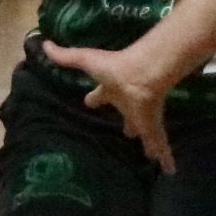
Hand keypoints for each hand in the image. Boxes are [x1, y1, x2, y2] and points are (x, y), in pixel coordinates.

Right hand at [40, 38, 176, 169]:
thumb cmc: (114, 68)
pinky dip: (166, 158)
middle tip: (129, 133)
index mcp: (112, 92)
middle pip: (128, 117)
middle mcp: (128, 106)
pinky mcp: (153, 128)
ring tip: (150, 155)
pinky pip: (160, 145)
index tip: (90, 102)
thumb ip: (65, 56)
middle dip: (129, 125)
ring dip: (149, 143)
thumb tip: (44, 44)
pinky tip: (170, 171)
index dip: (96, 99)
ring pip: (146, 134)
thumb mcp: (85, 60)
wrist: (140, 76)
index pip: (101, 96)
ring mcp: (142, 118)